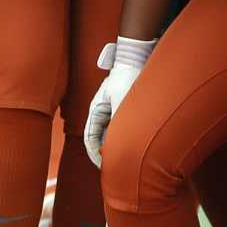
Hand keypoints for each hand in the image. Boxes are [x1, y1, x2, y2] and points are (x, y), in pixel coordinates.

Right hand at [82, 36, 153, 165]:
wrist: (137, 58)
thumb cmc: (128, 77)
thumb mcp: (123, 100)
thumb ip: (120, 120)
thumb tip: (117, 142)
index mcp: (96, 110)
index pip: (90, 138)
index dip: (95, 155)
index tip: (105, 167)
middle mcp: (102, 112)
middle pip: (99, 139)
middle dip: (105, 154)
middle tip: (115, 169)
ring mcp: (112, 110)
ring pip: (111, 134)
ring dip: (116, 146)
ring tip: (126, 161)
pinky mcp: (123, 108)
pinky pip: (121, 128)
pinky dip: (125, 138)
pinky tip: (135, 146)